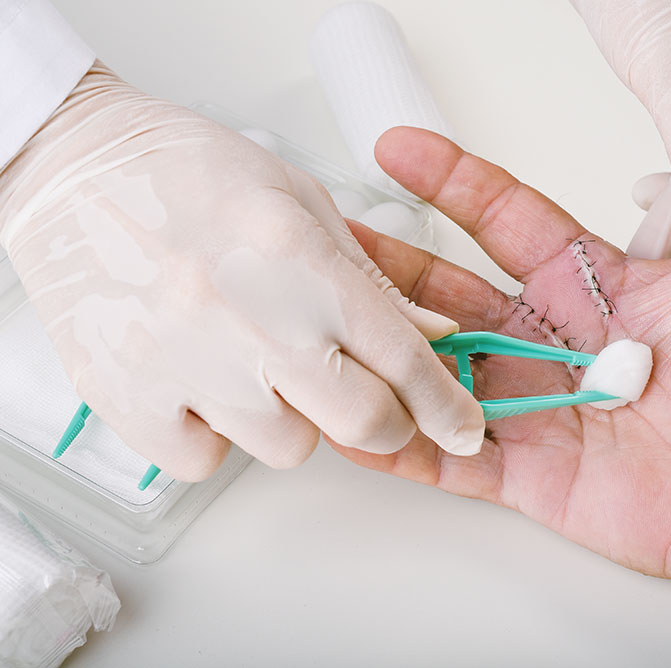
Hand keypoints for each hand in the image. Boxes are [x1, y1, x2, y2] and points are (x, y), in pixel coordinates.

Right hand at [0, 63, 483, 480]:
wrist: (72, 166)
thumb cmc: (187, 173)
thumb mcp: (302, 204)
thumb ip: (371, 279)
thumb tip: (431, 335)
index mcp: (303, 262)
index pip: (403, 356)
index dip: (444, 403)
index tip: (462, 426)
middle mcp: (252, 320)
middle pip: (362, 422)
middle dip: (381, 418)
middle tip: (362, 394)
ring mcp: (186, 364)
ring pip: (286, 447)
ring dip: (289, 417)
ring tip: (254, 360)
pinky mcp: (126, 398)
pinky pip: (203, 460)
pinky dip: (213, 433)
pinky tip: (203, 381)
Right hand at [331, 73, 670, 590]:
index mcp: (597, 284)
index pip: (507, 216)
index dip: (450, 181)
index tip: (399, 149)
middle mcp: (557, 339)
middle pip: (452, 290)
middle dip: (388, 262)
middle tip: (327, 235)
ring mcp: (536, 405)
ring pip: (437, 368)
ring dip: (379, 344)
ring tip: (317, 319)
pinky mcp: (529, 470)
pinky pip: (450, 454)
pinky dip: (398, 442)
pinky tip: (353, 422)